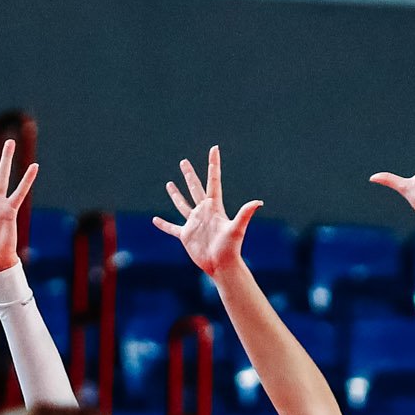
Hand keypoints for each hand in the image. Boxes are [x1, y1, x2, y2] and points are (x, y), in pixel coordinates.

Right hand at [154, 146, 259, 280]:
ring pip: (183, 205)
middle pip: (195, 188)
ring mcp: (194, 223)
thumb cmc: (230, 247)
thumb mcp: (237, 229)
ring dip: (176, 194)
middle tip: (184, 162)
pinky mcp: (186, 235)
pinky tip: (155, 220)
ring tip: (170, 183)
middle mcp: (204, 212)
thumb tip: (258, 202)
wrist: (221, 265)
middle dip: (189, 175)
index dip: (213, 164)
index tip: (214, 148)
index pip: (213, 181)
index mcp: (215, 207)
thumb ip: (245, 214)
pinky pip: (172, 228)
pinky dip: (164, 225)